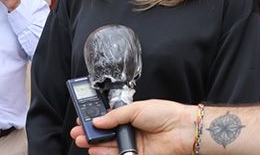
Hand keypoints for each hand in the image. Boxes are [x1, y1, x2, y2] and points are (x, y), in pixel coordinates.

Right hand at [71, 100, 192, 154]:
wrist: (181, 130)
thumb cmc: (165, 114)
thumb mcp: (136, 108)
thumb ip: (115, 116)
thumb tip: (98, 120)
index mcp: (130, 115)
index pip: (107, 118)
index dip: (94, 118)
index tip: (82, 118)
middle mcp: (129, 130)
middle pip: (105, 133)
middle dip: (90, 132)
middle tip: (78, 131)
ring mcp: (132, 143)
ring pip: (108, 145)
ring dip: (94, 143)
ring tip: (82, 140)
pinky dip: (104, 154)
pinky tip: (95, 150)